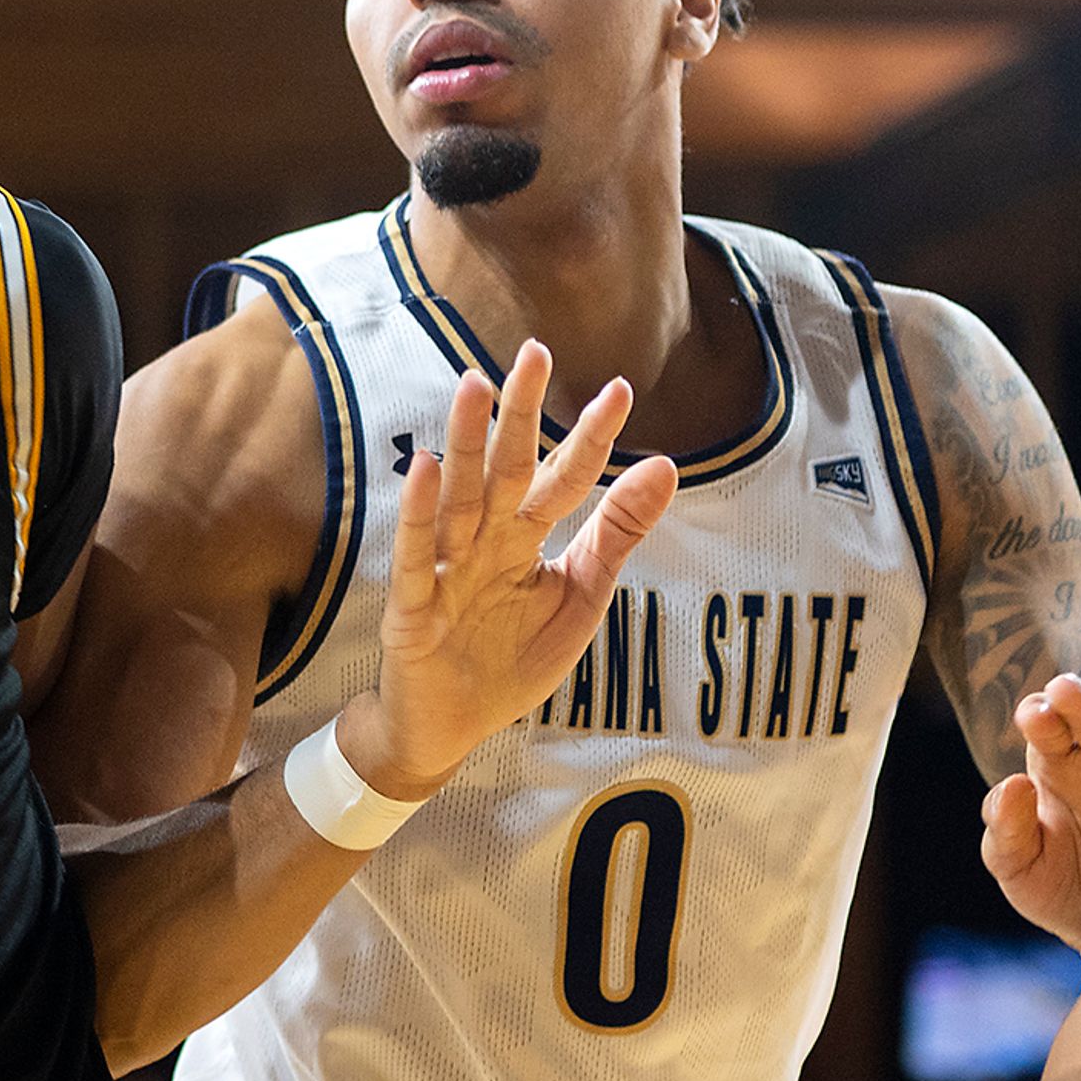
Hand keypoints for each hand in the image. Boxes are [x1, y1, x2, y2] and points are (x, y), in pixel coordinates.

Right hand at [351, 343, 678, 798]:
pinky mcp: (414, 605)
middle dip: (520, 413)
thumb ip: (616, 533)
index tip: (622, 389)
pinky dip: (419, 515)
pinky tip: (423, 469)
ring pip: (458, 498)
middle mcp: (485, 542)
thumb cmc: (512, 658)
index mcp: (526, 539)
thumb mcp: (580, 596)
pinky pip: (419, 554)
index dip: (590, 439)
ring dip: (464, 443)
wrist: (452, 727)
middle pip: (505, 469)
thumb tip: (667, 464)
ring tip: (474, 386)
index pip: (563, 479)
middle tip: (534, 353)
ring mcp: (448, 569)